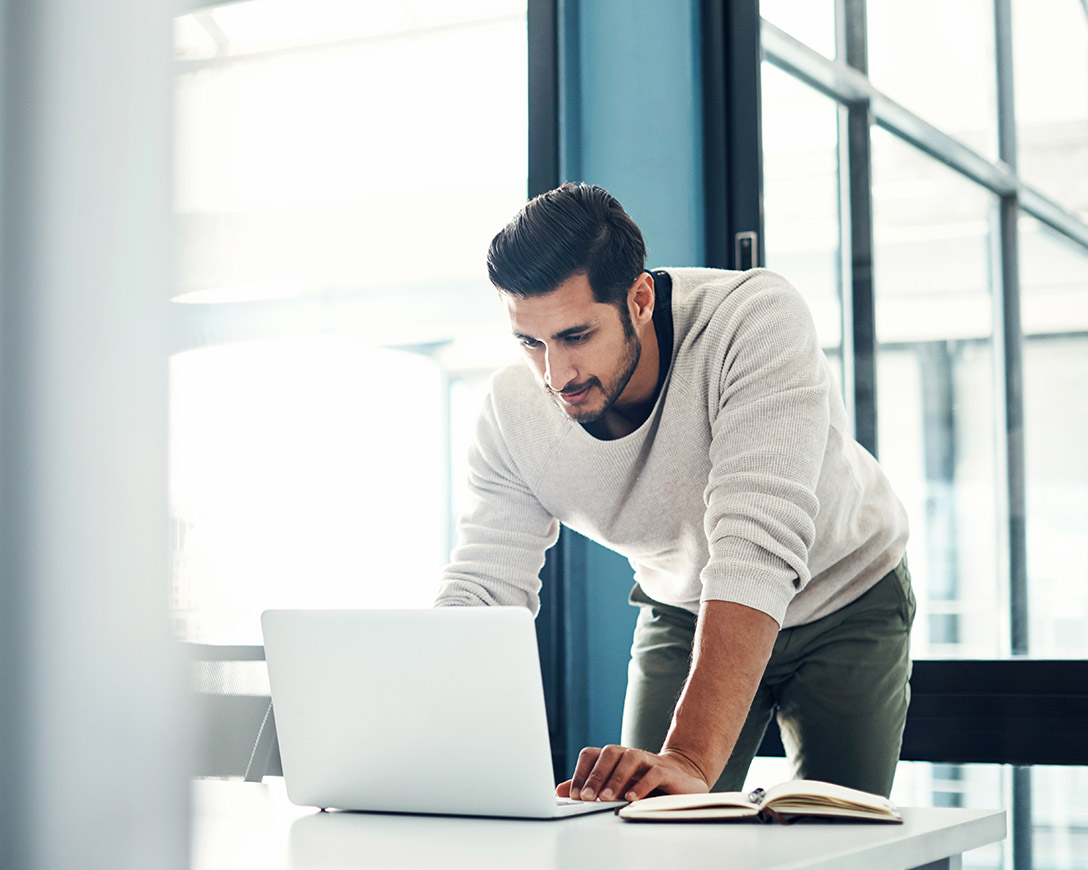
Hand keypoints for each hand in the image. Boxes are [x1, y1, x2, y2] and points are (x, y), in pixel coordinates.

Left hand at [555, 745, 710, 802]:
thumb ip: (588, 786)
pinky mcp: (667, 772)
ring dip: (616, 778)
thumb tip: (560, 791)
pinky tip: (631, 798)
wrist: (680, 779)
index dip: (581, 773)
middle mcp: (629, 754)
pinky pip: (654, 773)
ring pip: (630, 759)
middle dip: (595, 776)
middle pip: (609, 753)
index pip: (591, 755)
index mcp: (613, 756)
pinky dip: (642, 785)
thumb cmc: (642, 782)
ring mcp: (649, 760)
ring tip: (606, 798)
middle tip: (586, 798)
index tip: (574, 796)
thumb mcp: (613, 784)